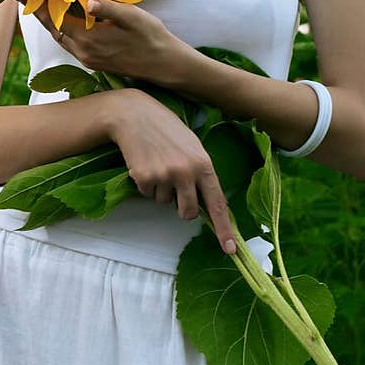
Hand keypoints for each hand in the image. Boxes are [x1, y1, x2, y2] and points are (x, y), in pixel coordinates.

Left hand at [30, 0, 188, 83]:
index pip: (55, 19)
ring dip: (50, 20)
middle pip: (53, 29)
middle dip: (39, 10)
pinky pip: (70, 42)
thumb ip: (109, 8)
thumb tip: (89, 1)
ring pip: (61, 37)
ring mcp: (87, 59)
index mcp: (89, 39)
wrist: (164, 64)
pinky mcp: (93, 61)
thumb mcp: (133, 17)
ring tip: (41, 1)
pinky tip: (64, 16)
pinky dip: (63, 27)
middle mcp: (83, 52)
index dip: (38, 4)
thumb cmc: (151, 38)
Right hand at [104, 87, 236, 253]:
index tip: (230, 249)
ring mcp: (164, 176)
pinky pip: (147, 194)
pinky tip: (145, 163)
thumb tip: (203, 202)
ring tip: (157, 164)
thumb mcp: (192, 146)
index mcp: (203, 164)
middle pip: (187, 212)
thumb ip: (200, 172)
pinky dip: (146, 183)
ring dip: (161, 190)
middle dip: (181, 208)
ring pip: (164, 203)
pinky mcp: (144, 178)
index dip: (224, 228)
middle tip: (174, 189)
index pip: (217, 203)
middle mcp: (186, 172)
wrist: (134, 114)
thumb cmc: (166, 129)